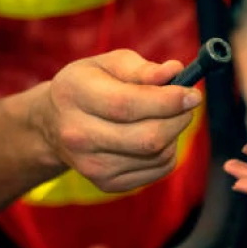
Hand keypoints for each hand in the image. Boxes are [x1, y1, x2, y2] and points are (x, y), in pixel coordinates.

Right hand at [35, 49, 201, 192]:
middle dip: (178, 119)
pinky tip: (155, 136)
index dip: (167, 101)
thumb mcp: (108, 64)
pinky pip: (157, 170)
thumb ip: (142, 68)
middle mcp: (78, 135)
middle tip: (187, 103)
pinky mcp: (106, 184)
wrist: (53, 124)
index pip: (127, 105)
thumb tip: (175, 72)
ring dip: (174, 134)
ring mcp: (91, 165)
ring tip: (164, 116)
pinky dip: (167, 151)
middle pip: (146, 138)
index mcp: (75, 95)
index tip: (193, 94)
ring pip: (157, 155)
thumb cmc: (88, 85)